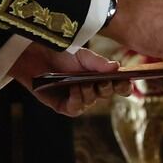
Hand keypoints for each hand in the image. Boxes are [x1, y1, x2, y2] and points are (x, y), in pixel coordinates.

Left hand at [10, 44, 128, 115]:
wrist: (35, 55)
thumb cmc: (60, 53)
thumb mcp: (82, 55)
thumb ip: (98, 63)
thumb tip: (117, 67)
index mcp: (98, 76)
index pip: (116, 85)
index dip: (123, 86)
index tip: (127, 82)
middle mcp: (90, 89)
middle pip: (106, 94)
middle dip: (106, 88)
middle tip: (104, 81)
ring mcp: (76, 98)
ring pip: (91, 102)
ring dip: (90, 93)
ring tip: (83, 83)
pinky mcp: (62, 105)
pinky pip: (75, 109)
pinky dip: (78, 100)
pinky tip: (75, 90)